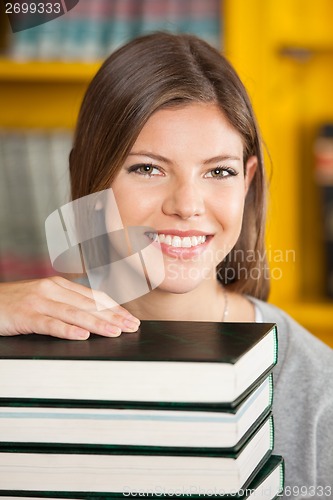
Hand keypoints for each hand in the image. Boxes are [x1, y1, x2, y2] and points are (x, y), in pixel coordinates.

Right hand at [0, 276, 139, 339]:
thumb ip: (65, 305)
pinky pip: (50, 324)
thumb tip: (92, 318)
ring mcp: (39, 302)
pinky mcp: (26, 315)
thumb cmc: (15, 303)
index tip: (129, 318)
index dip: (114, 307)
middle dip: (113, 316)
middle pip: (88, 304)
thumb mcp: (43, 299)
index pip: (93, 296)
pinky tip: (82, 336)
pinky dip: (68, 330)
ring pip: (74, 313)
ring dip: (98, 323)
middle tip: (132, 327)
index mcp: (59, 285)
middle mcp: (52, 290)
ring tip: (115, 332)